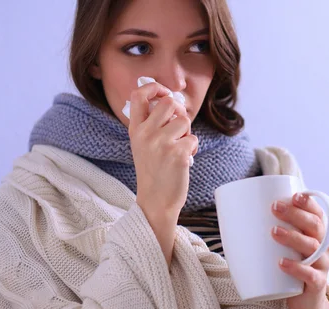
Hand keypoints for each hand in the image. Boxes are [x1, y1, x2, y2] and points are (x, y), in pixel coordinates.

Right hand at [128, 82, 197, 262]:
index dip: (155, 87)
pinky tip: (183, 161)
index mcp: (135, 129)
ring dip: (187, 134)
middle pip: (169, 102)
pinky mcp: (177, 154)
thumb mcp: (142, 144)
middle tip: (179, 127)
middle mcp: (145, 134)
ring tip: (179, 149)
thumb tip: (172, 100)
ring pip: (185, 121)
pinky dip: (192, 149)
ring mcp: (161, 144)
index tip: (164, 93)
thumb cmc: (154, 171)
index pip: (138, 95)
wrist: (155, 201)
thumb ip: (151, 123)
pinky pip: (193, 139)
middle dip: (179, 112)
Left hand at [271, 193, 328, 308]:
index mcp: (316, 235)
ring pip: (313, 247)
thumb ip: (269, 231)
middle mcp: (323, 247)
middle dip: (296, 214)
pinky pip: (311, 275)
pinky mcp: (317, 284)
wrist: (304, 300)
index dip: (309, 203)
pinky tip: (282, 263)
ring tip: (274, 232)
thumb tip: (232, 215)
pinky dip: (297, 268)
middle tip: (274, 208)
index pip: (317, 214)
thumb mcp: (283, 247)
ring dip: (293, 237)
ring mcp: (322, 265)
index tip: (294, 195)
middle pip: (315, 226)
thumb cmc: (290, 267)